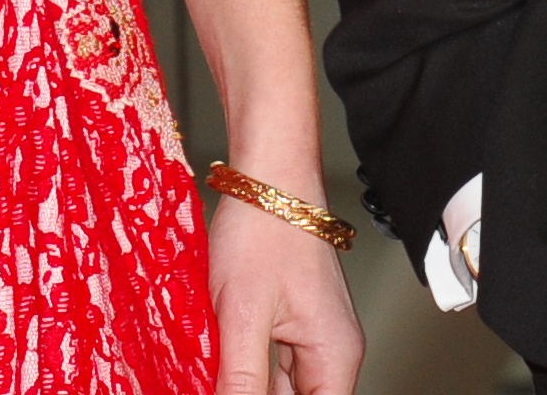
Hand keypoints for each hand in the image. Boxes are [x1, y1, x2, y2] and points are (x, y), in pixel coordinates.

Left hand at [207, 185, 362, 394]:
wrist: (266, 173)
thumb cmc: (264, 229)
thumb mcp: (241, 316)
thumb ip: (239, 381)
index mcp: (334, 356)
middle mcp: (331, 351)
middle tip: (218, 380)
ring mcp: (311, 336)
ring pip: (279, 390)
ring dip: (244, 387)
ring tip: (212, 369)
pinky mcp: (290, 322)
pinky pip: (270, 365)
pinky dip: (242, 372)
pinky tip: (214, 366)